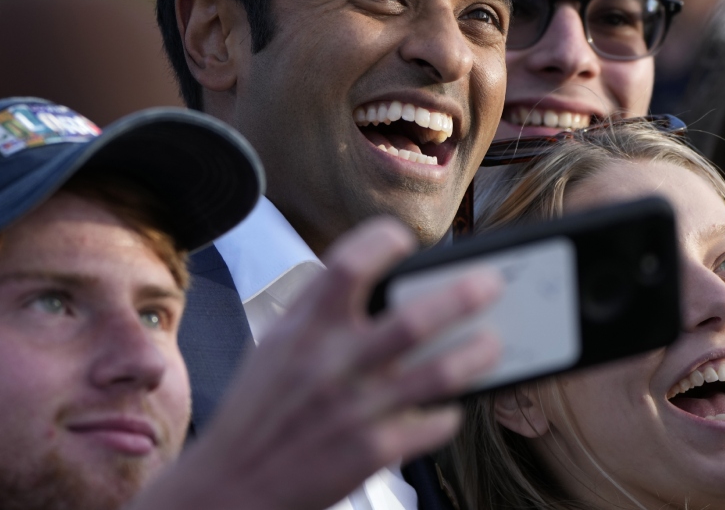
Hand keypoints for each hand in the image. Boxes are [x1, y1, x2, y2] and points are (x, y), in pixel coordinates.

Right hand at [131, 216, 500, 509]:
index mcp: (304, 330)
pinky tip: (451, 407)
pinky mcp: (372, 453)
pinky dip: (449, 413)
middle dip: (462, 296)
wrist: (231, 487)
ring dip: (477, 354)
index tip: (404, 239)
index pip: (348, 265)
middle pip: (412, 318)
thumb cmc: (259, 410)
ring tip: (493, 342)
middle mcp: (331, 364)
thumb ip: (317, 311)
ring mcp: (356, 410)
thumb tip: (373, 280)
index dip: (382, 241)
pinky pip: (433, 425)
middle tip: (490, 283)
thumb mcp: (275, 347)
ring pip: (439, 373)